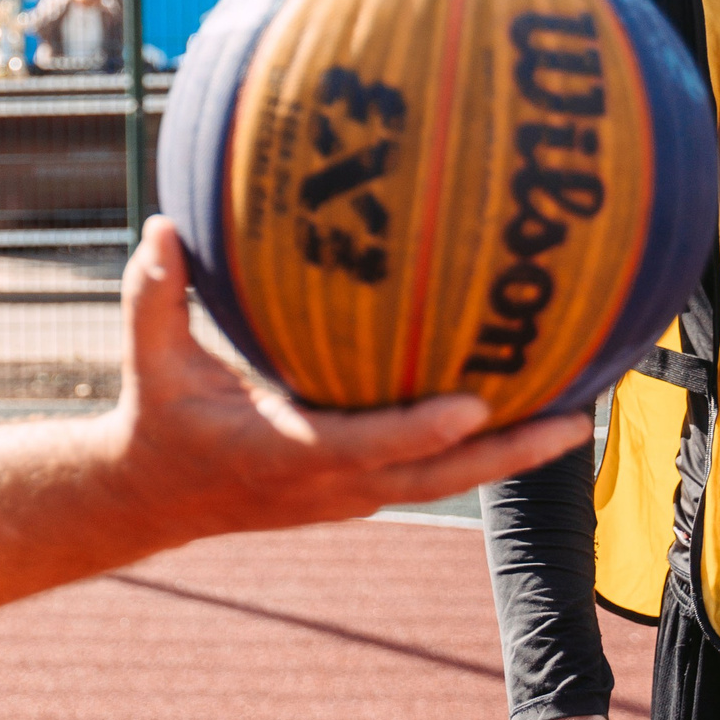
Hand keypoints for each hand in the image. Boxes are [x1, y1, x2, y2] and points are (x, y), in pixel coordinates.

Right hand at [108, 219, 590, 536]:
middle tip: (570, 421)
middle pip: (432, 477)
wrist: (155, 495)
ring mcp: (346, 495)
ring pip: (442, 482)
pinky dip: (476, 452)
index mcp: (278, 451)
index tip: (472, 404)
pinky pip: (429, 474)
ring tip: (572, 420)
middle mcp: (325, 483)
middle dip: (502, 453)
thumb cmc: (157, 416)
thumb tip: (163, 223)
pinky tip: (516, 417)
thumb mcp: (148, 356)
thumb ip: (154, 292)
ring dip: (507, 457)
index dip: (415, 429)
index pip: (358, 445)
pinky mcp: (357, 492)